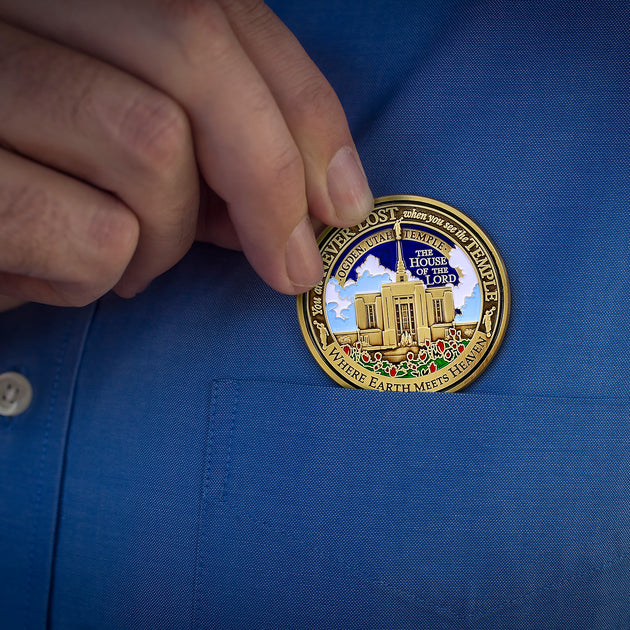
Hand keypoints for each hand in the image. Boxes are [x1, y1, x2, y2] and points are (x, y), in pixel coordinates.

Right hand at [0, 0, 372, 308]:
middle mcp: (10, 4)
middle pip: (194, 54)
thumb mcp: (120, 149)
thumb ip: (205, 145)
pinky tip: (62, 279)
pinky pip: (93, 236)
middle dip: (270, 179)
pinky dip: (99, 280)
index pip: (221, 10)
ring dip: (166, 238)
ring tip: (129, 261)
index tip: (342, 199)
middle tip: (291, 265)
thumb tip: (300, 192)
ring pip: (149, 146)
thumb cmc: (31, 191)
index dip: (305, 110)